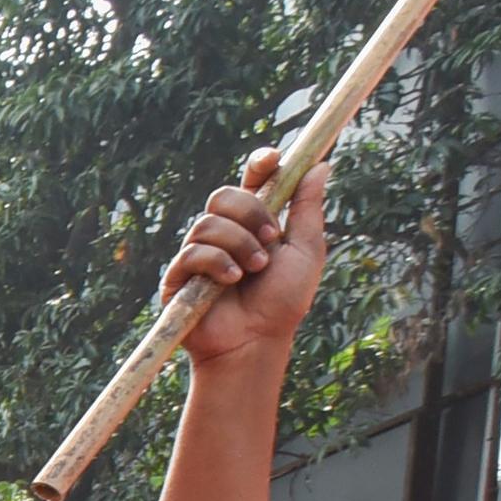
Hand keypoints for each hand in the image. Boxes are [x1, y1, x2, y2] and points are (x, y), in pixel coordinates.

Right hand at [166, 147, 329, 363]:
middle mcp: (224, 232)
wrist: (256, 341)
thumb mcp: (305, 251)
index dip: (260, 164)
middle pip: (224, 194)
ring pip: (208, 221)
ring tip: (254, 270)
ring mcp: (199, 253)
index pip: (251, 180)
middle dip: (250, 212)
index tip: (275, 159)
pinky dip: (218, 263)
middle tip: (271, 238)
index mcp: (254, 222)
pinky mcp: (179, 276)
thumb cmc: (283, 302)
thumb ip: (308, 209)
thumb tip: (321, 165)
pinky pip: (193, 251)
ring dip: (238, 244)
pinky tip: (231, 281)